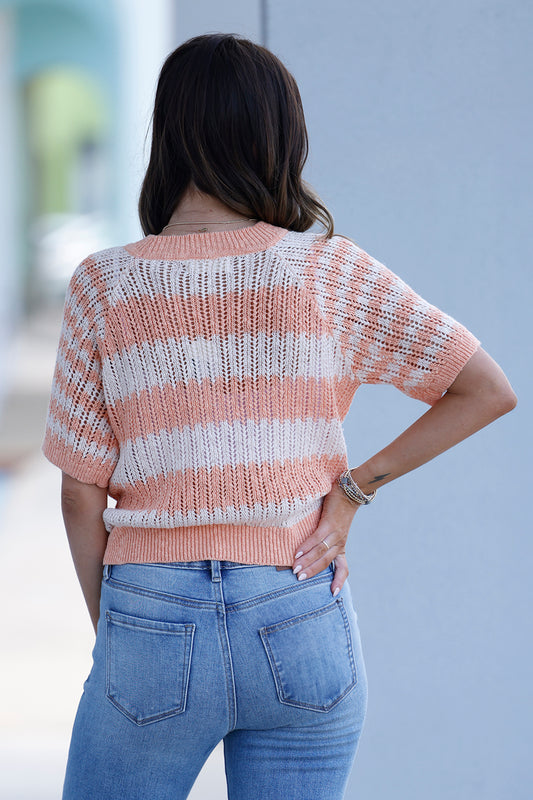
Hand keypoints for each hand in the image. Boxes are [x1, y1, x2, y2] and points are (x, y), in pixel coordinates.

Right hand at [292, 480, 358, 595]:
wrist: (350, 490)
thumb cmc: (338, 508)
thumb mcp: (334, 527)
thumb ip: (323, 538)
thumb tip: (305, 548)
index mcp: (341, 546)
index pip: (343, 568)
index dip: (339, 581)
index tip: (333, 593)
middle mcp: (340, 542)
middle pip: (326, 561)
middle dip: (312, 571)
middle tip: (298, 579)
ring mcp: (335, 533)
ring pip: (321, 552)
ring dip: (307, 561)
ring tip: (295, 569)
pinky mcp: (330, 523)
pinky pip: (317, 538)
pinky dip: (306, 547)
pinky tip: (297, 552)